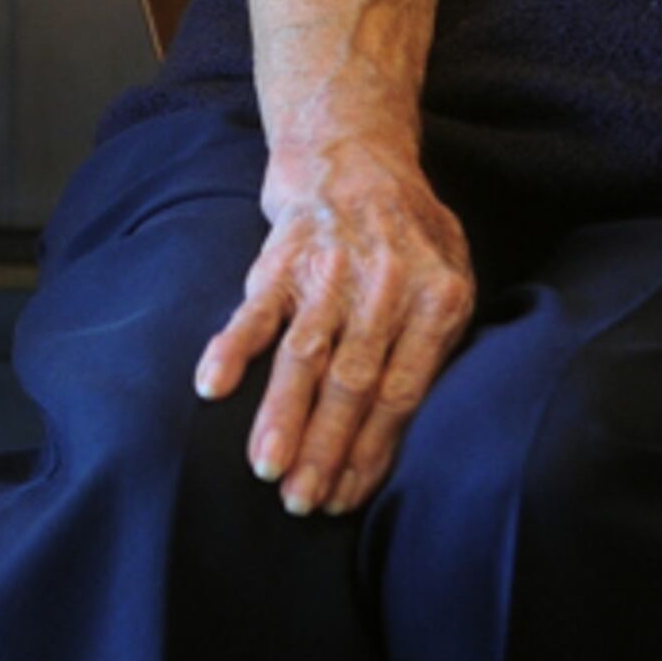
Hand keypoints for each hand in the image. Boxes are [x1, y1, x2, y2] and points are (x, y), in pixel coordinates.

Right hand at [191, 131, 475, 515]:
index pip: (405, 392)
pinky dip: (233, 345)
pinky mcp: (284, 255)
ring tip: (266, 468)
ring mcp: (333, 269)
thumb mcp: (449, 279)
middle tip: (304, 503)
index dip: (373, 450)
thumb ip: (434, 347)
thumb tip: (412, 437)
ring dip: (284, 413)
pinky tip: (212, 385)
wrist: (356, 157)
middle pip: (356, 380)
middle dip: (328, 447)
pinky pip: (256, 307)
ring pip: (306, 353)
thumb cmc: (407, 237)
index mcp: (439, 298)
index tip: (346, 498)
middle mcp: (389, 285)